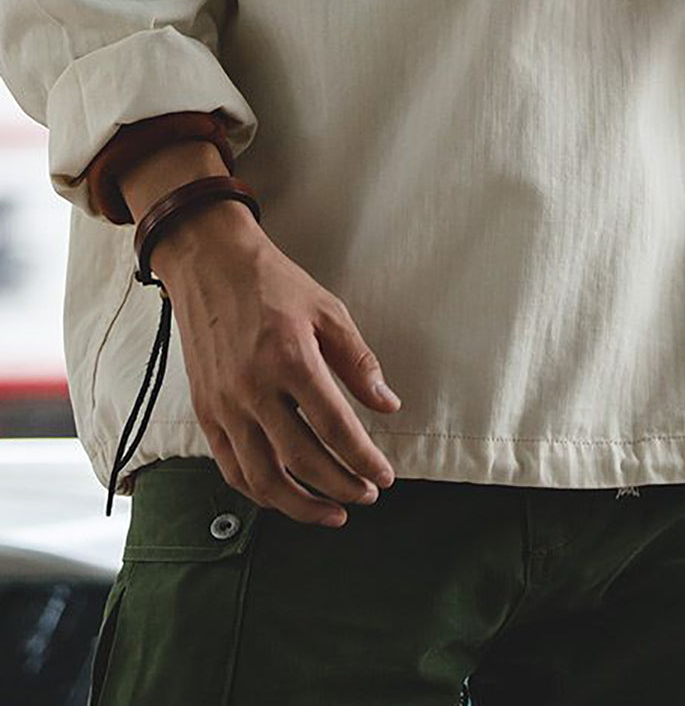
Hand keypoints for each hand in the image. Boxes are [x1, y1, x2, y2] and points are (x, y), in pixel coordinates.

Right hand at [150, 202, 401, 528]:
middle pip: (301, 460)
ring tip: (331, 512)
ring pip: (262, 477)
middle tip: (366, 496)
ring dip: (300, 505)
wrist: (209, 264)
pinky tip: (285, 495)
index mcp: (289, 358)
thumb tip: (387, 405)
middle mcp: (252, 388)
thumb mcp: (327, 310)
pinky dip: (259, 491)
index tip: (384, 477)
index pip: (334, 427)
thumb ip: (358, 361)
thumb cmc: (271, 283)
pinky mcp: (204, 412)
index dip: (363, 459)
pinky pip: (231, 468)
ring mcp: (223, 404)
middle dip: (340, 486)